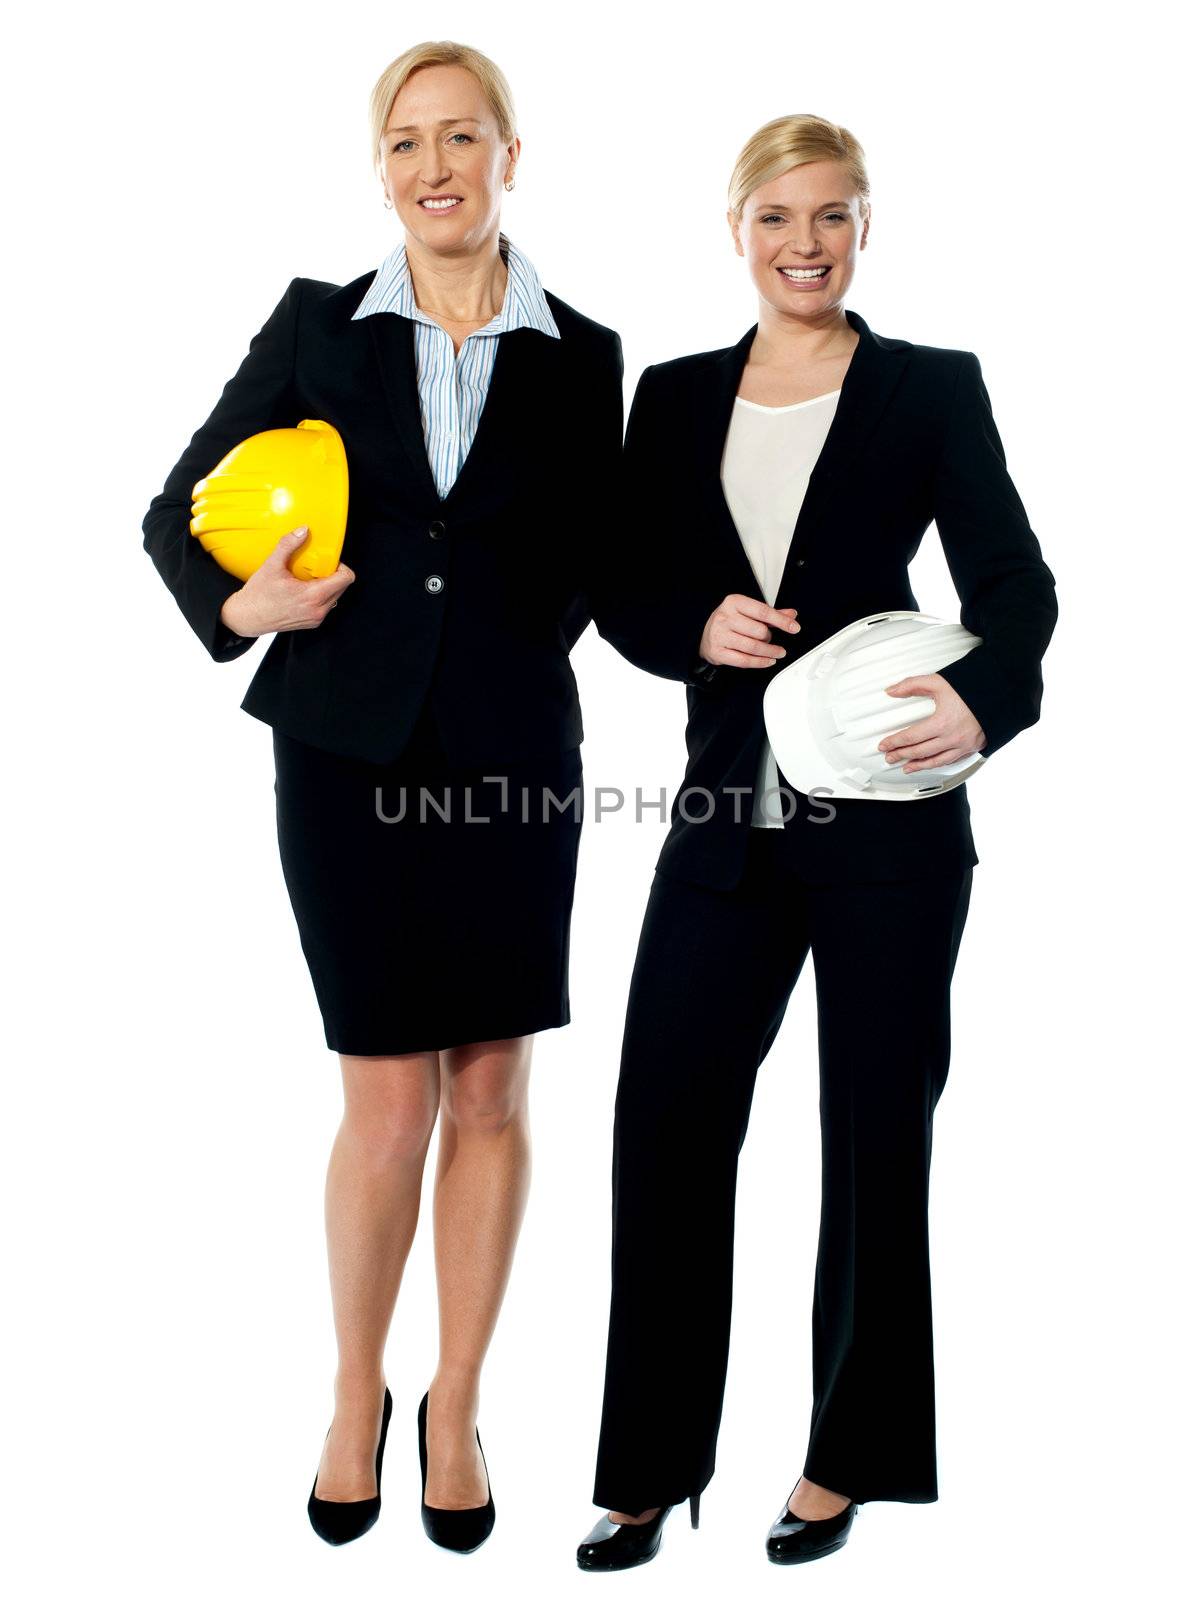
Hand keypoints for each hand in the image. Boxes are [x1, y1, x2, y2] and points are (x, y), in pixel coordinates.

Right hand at [220, 526, 355, 637]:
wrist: (246, 617)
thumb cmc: (258, 595)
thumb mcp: (272, 565)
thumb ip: (289, 545)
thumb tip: (302, 531)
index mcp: (313, 596)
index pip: (346, 579)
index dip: (341, 566)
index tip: (328, 561)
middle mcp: (318, 610)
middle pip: (343, 587)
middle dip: (333, 575)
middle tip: (316, 568)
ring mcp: (316, 619)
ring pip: (335, 597)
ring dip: (328, 586)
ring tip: (309, 580)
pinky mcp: (312, 623)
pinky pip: (326, 606)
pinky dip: (320, 596)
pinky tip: (304, 590)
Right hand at [700, 595, 799, 667]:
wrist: (705, 635)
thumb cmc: (729, 622)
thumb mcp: (747, 612)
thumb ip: (770, 613)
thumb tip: (791, 615)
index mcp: (734, 602)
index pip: (763, 611)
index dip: (781, 621)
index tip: (794, 627)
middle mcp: (725, 617)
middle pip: (759, 631)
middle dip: (770, 638)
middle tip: (771, 639)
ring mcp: (720, 636)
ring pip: (753, 647)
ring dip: (770, 652)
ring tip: (778, 652)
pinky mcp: (718, 652)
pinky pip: (744, 660)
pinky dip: (760, 662)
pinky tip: (768, 660)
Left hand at [880, 673, 985, 770]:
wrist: (1000, 693)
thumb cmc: (973, 688)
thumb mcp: (939, 682)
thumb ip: (912, 685)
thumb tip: (892, 690)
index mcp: (942, 723)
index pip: (910, 737)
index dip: (894, 742)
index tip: (884, 745)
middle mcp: (953, 738)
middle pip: (920, 752)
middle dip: (902, 755)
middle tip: (890, 757)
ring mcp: (964, 745)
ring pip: (935, 761)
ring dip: (918, 765)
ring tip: (906, 767)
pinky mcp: (973, 747)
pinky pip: (951, 761)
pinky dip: (937, 764)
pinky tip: (930, 764)